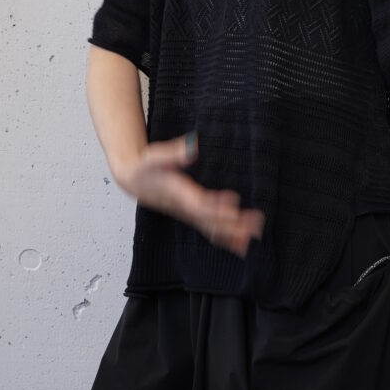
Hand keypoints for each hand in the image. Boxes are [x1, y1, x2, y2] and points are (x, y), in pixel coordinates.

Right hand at [114, 132, 265, 257]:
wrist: (134, 181)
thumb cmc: (145, 167)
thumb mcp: (155, 156)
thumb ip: (173, 152)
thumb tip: (193, 145)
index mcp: (177, 193)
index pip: (198, 204)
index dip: (215, 207)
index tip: (233, 207)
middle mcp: (184, 208)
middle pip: (210, 220)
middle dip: (232, 225)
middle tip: (254, 226)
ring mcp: (188, 214)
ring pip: (211, 228)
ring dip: (233, 233)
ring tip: (255, 234)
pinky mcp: (192, 216)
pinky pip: (210, 230)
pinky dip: (226, 238)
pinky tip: (243, 244)